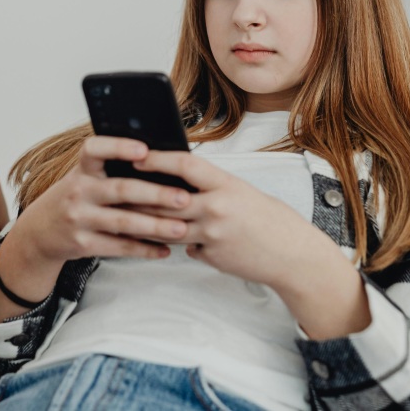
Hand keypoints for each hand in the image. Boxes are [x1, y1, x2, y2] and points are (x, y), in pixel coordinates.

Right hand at [13, 136, 193, 265]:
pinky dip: (144, 249)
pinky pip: (119, 246)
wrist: (39, 232)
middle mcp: (79, 191)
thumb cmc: (75, 197)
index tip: (144, 150)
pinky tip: (164, 249)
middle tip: (184, 197)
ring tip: (182, 228)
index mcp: (82, 169)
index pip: (95, 150)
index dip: (119, 147)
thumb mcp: (84, 177)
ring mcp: (80, 218)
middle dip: (156, 194)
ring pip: (124, 222)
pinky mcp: (83, 244)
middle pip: (121, 190)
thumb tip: (162, 166)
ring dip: (156, 226)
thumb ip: (112, 170)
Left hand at [129, 150, 335, 288]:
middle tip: (116, 189)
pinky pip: (187, 248)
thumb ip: (214, 188)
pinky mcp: (211, 256)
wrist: (293, 255)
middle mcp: (217, 207)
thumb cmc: (272, 220)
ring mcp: (212, 234)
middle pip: (166, 199)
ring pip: (168, 226)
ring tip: (126, 216)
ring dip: (147, 222)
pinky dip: (180, 243)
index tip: (137, 154)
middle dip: (139, 195)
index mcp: (226, 184)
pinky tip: (172, 242)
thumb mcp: (243, 193)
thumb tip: (184, 183)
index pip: (185, 165)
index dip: (157, 159)